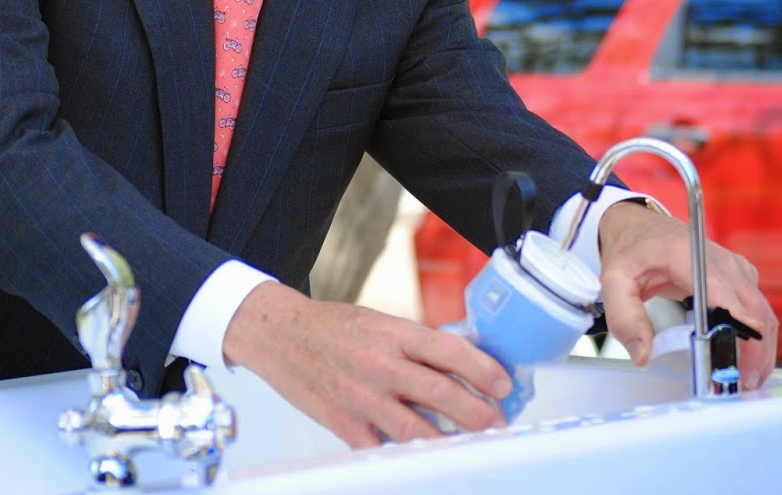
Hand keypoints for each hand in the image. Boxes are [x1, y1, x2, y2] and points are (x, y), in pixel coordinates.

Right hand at [222, 281, 510, 447]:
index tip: (503, 385)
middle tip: (497, 424)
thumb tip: (457, 367)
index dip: (483, 370)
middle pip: (441, 393)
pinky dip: (402, 456)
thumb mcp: (378, 322)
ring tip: (470, 446)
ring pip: (416, 429)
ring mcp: (360, 395)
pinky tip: (420, 458)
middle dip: (477, 414)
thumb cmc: (331, 327)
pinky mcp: (341, 421)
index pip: (450, 350)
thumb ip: (414, 345)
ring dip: (449, 441)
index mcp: (393, 333)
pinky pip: (379, 448)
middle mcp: (380, 364)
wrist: (278, 332)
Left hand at [595, 200, 778, 388]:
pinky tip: (742, 358)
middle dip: (755, 351)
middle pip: (753, 309)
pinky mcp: (739, 277)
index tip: (742, 363)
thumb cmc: (630, 250)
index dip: (741, 329)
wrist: (638, 226)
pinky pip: (757, 309)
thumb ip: (624, 318)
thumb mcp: (613, 281)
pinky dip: (755, 336)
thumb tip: (644, 355)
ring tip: (744, 380)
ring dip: (760, 348)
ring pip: (762, 312)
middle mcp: (721, 260)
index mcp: (689, 256)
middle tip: (742, 385)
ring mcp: (734, 267)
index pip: (725, 294)